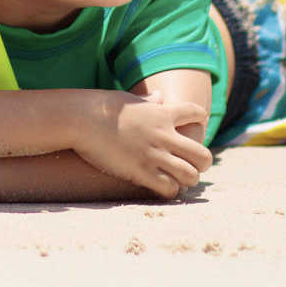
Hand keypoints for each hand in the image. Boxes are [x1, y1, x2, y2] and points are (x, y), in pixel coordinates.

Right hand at [64, 92, 211, 197]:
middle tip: (190, 165)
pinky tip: (160, 186)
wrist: (82, 119)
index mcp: (162, 113)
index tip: (193, 126)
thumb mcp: (130, 101)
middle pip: (203, 155)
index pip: (196, 112)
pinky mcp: (142, 171)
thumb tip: (158, 95)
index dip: (199, 119)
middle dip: (202, 163)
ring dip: (187, 179)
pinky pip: (169, 188)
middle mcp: (164, 134)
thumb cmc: (101, 108)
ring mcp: (154, 154)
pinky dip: (169, 190)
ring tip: (177, 179)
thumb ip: (149, 102)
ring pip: (191, 176)